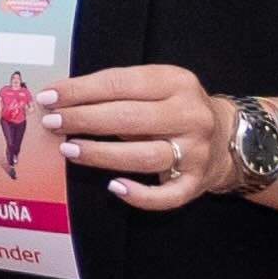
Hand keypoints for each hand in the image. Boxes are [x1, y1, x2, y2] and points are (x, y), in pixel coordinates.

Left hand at [53, 63, 218, 209]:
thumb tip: (60, 99)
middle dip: (84, 120)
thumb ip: (116, 90)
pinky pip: (167, 196)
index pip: (119, 83)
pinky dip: (140, 196)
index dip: (79, 91)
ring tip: (68, 149)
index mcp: (176, 82)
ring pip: (143, 156)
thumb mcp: (156, 86)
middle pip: (128, 118)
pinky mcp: (197, 182)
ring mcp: (196, 151)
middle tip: (52, 123)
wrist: (229, 138)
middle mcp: (190, 116)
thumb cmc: (174, 108)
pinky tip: (114, 187)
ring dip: (101, 154)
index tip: (48, 98)